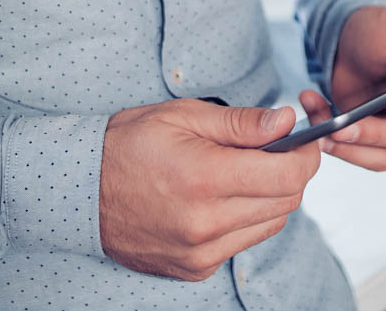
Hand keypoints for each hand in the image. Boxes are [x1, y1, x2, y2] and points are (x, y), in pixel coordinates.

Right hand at [99, 99, 320, 281]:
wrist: (78, 191)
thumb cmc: (127, 145)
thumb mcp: (183, 115)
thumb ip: (241, 123)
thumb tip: (286, 122)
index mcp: (205, 179)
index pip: (288, 176)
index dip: (307, 154)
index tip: (303, 138)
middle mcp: (206, 224)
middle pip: (286, 202)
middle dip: (290, 171)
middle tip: (273, 149)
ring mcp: (200, 252)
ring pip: (270, 224)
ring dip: (269, 196)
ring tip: (241, 172)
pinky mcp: (194, 268)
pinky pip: (242, 243)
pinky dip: (244, 219)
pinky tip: (219, 198)